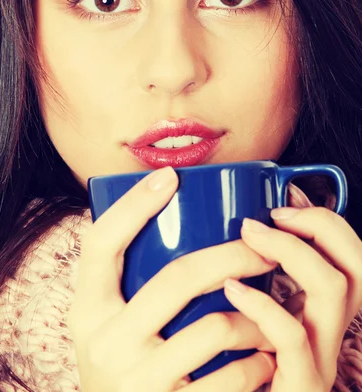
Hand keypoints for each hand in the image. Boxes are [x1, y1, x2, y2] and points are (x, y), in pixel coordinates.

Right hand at [68, 166, 280, 391]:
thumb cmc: (121, 365)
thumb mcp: (104, 325)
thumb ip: (124, 284)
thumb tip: (166, 219)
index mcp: (88, 312)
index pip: (101, 244)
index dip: (133, 206)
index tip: (169, 177)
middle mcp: (107, 344)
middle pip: (178, 277)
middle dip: (233, 254)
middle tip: (264, 247)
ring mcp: (140, 381)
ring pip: (216, 327)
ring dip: (257, 315)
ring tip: (268, 309)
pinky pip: (232, 378)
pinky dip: (258, 361)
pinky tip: (264, 355)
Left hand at [224, 184, 361, 391]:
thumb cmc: (242, 371)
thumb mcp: (258, 321)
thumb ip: (262, 287)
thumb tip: (238, 236)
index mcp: (323, 317)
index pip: (353, 260)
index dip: (327, 225)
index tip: (281, 210)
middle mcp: (332, 335)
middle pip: (357, 268)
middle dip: (320, 227)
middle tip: (272, 217)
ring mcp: (320, 361)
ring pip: (333, 290)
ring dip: (291, 251)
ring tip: (251, 237)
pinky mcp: (301, 385)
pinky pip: (292, 336)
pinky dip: (263, 304)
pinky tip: (234, 289)